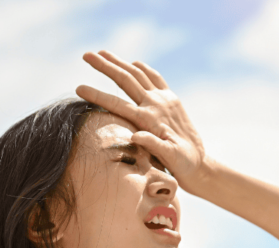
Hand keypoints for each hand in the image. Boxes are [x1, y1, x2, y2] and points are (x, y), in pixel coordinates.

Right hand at [75, 50, 209, 191]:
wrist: (200, 164)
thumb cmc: (182, 164)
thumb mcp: (169, 158)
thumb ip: (153, 145)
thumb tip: (135, 136)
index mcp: (150, 119)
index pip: (117, 104)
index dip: (97, 95)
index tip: (79, 88)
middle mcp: (156, 104)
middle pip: (125, 79)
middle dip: (105, 65)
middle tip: (85, 54)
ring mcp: (164, 99)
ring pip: (137, 73)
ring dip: (119, 62)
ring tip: (102, 52)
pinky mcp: (172, 99)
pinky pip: (155, 78)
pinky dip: (142, 68)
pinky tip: (134, 63)